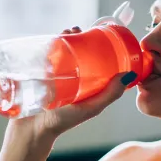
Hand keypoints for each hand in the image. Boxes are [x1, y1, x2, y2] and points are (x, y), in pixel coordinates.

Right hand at [8, 26, 133, 142]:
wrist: (32, 130)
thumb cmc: (63, 122)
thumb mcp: (91, 107)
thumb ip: (109, 94)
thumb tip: (128, 75)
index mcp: (82, 82)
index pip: (90, 58)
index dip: (93, 44)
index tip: (96, 33)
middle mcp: (67, 76)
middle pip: (72, 50)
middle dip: (74, 36)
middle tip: (75, 30)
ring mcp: (50, 74)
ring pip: (55, 50)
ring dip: (59, 37)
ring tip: (64, 32)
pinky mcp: (33, 74)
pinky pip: (39, 55)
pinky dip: (43, 44)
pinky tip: (46, 38)